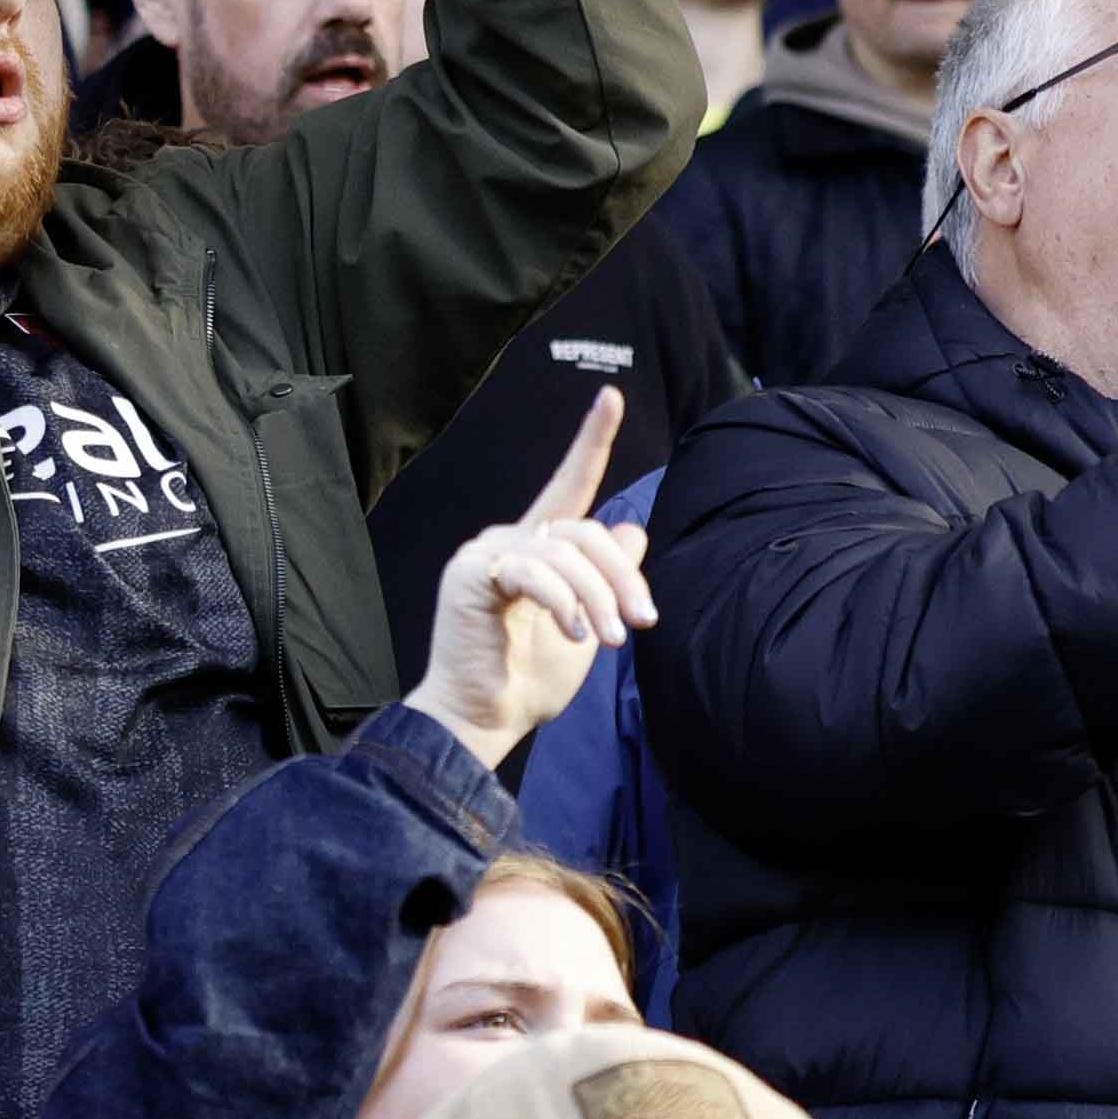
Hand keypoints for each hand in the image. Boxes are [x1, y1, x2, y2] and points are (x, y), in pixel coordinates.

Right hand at [407, 387, 650, 766]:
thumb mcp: (589, 627)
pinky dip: (564, 602)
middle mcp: (511, 540)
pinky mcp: (474, 574)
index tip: (611, 397)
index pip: (571, 486)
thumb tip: (634, 530)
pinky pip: (534, 571)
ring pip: (566, 551)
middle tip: (643, 622)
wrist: (483, 720)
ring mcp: (489, 553)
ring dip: (599, 597)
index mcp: (537, 548)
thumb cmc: (529, 680)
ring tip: (613, 639)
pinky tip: (575, 634)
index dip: (591, 441)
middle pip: (586, 529)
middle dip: (623, 575)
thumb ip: (608, 580)